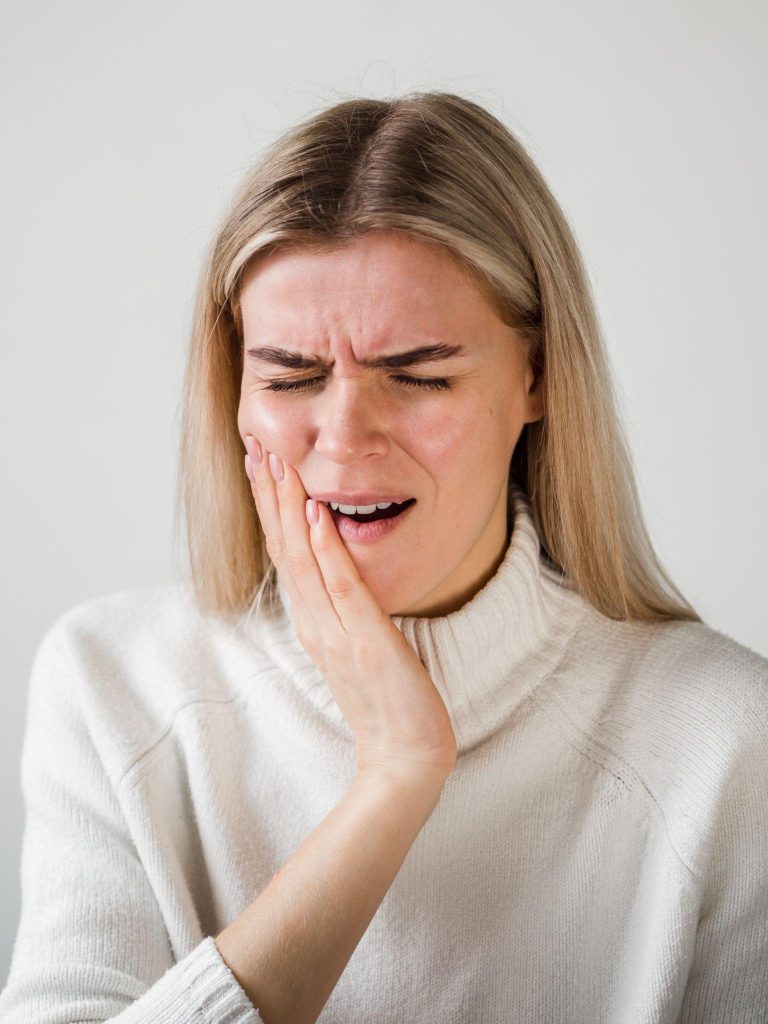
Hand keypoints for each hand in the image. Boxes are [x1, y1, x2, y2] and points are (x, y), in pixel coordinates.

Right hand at [243, 435, 457, 781]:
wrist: (403, 758)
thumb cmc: (385, 702)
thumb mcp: (357, 645)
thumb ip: (341, 609)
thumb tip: (336, 571)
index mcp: (313, 621)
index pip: (284, 552)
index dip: (270, 507)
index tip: (261, 462)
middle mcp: (315, 622)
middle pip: (283, 547)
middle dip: (269, 495)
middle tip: (256, 445)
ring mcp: (336, 632)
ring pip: (302, 560)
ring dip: (287, 509)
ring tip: (277, 464)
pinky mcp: (366, 642)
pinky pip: (341, 588)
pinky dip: (326, 550)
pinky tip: (316, 515)